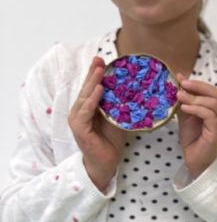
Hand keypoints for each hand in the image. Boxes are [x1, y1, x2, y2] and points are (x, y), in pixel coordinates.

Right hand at [69, 57, 126, 190]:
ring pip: (85, 97)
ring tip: (99, 70)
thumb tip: (134, 89)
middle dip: (93, 72)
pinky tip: (99, 90)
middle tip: (100, 59)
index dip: (96, 73)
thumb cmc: (111, 140)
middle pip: (87, 88)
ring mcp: (77, 119)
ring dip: (92, 82)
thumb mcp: (117, 117)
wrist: (105, 162)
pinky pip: (85, 111)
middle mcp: (80, 110)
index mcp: (88, 106)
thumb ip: (119, 104)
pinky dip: (92, 100)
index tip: (102, 59)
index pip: (92, 87)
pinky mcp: (79, 128)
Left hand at [176, 78, 216, 179]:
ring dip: (195, 98)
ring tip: (180, 97)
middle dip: (198, 87)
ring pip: (213, 103)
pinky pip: (210, 115)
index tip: (181, 79)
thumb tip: (179, 79)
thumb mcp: (186, 114)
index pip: (212, 91)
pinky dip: (196, 109)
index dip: (198, 83)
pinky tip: (184, 108)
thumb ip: (184, 99)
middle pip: (216, 94)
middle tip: (182, 84)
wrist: (194, 160)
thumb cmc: (192, 138)